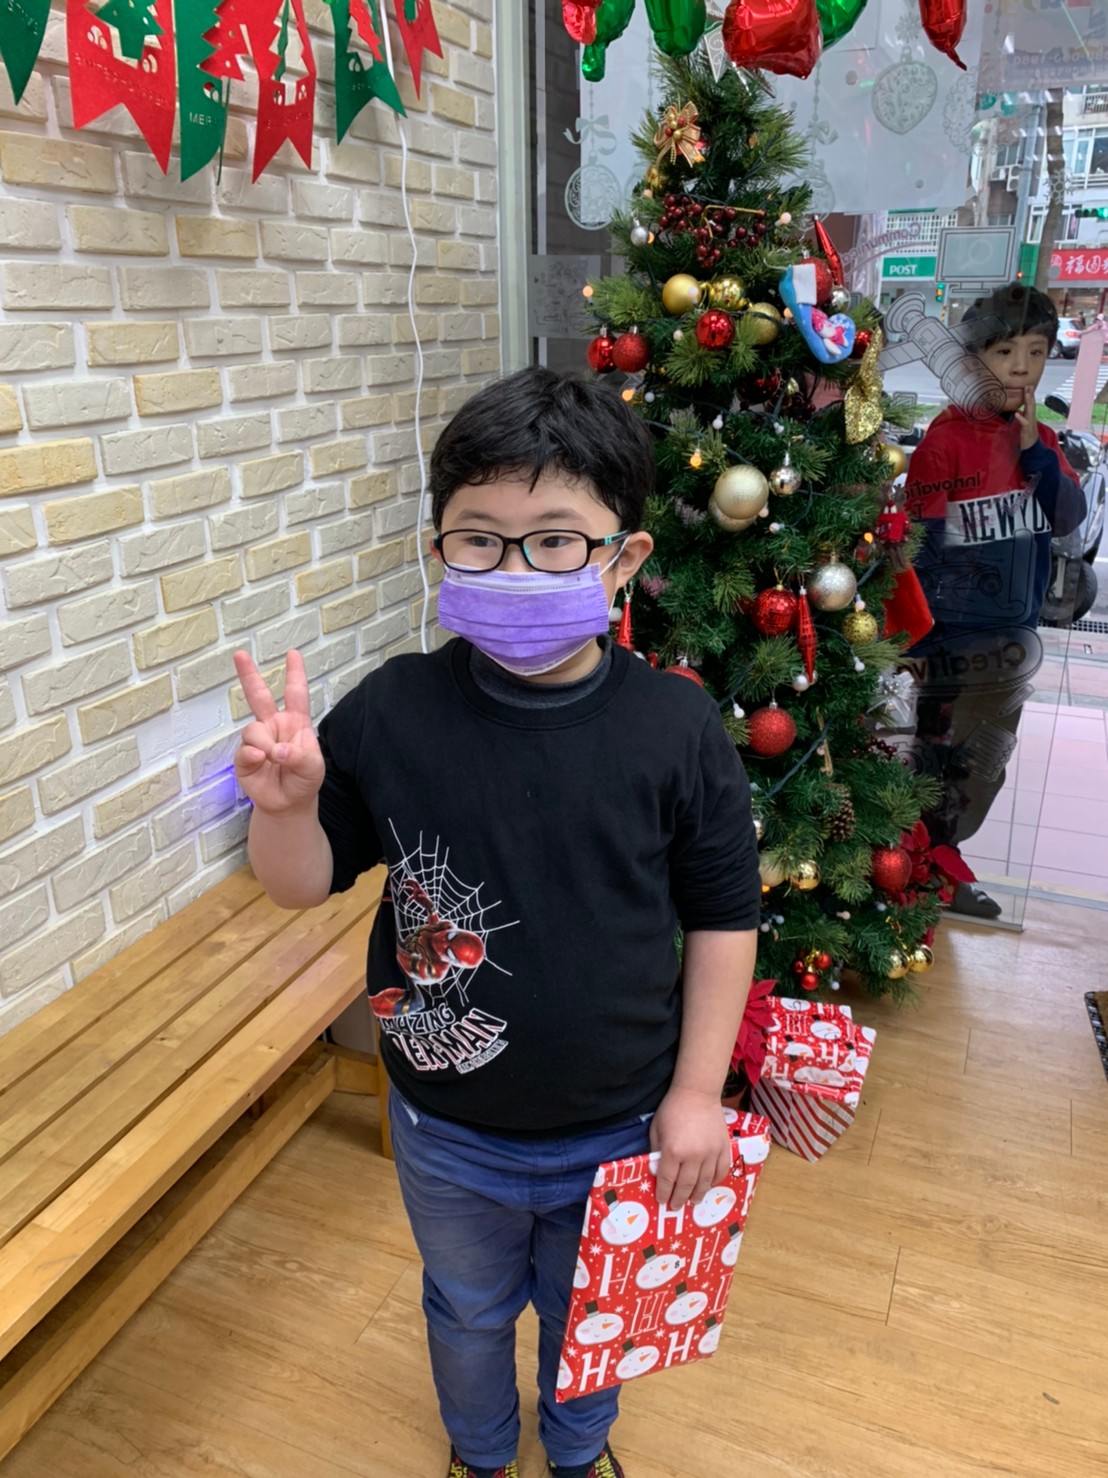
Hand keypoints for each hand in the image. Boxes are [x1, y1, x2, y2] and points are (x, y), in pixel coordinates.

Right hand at [233, 650, 324, 816]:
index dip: (295, 673)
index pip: (296, 694)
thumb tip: (277, 751)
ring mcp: (258, 741)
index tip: (292, 654)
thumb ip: (299, 756)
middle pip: (258, 696)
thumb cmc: (304, 780)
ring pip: (252, 730)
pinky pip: (244, 750)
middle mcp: (274, 726)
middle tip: (239, 655)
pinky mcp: (244, 758)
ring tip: (274, 758)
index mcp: (295, 723)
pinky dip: (253, 755)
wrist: (288, 804)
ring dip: (265, 744)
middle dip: (248, 675)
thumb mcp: (313, 768)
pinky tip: (261, 760)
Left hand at [649, 1086, 731, 1210]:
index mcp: (673, 1151)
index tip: (661, 1201)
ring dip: (698, 1194)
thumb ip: (656, 1151)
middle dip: (679, 1199)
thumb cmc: (672, 1109)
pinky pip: (721, 1171)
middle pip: (686, 1185)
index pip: (667, 1180)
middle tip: (675, 1206)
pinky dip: (715, 1181)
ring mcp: (711, 1153)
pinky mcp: (723, 1148)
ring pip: (705, 1182)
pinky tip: (709, 1185)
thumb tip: (656, 1170)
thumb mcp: (656, 1129)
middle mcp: (693, 1156)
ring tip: (693, 1201)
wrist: (697, 1093)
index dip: (663, 1193)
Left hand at [1016, 389, 1039, 450]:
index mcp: (1030, 417)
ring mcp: (1030, 424)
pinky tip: (1017, 413)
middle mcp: (1031, 419)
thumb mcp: (1024, 425)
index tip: (1028, 387)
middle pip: (1032, 405)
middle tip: (1029, 385)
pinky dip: (1021, 418)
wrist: (1032, 448)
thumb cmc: (1027, 437)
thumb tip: (1019, 411)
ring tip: (1026, 394)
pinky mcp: (1027, 431)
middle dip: (1030, 395)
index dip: (1029, 395)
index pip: (1030, 404)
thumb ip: (1022, 418)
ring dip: (1028, 402)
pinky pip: (1024, 423)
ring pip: (1030, 411)